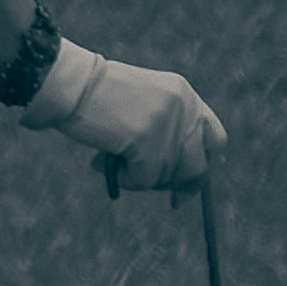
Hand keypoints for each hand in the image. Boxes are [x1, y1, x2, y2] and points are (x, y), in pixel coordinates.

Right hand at [56, 55, 223, 196]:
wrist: (72, 84)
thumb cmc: (98, 96)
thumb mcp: (144, 104)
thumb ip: (167, 130)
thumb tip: (181, 179)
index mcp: (184, 93)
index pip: (215, 138)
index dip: (206, 165)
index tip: (193, 185)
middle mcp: (183, 107)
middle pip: (198, 165)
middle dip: (182, 186)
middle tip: (174, 201)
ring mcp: (168, 125)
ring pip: (168, 177)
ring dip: (143, 179)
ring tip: (116, 163)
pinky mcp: (148, 142)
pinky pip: (144, 181)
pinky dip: (125, 179)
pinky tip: (105, 162)